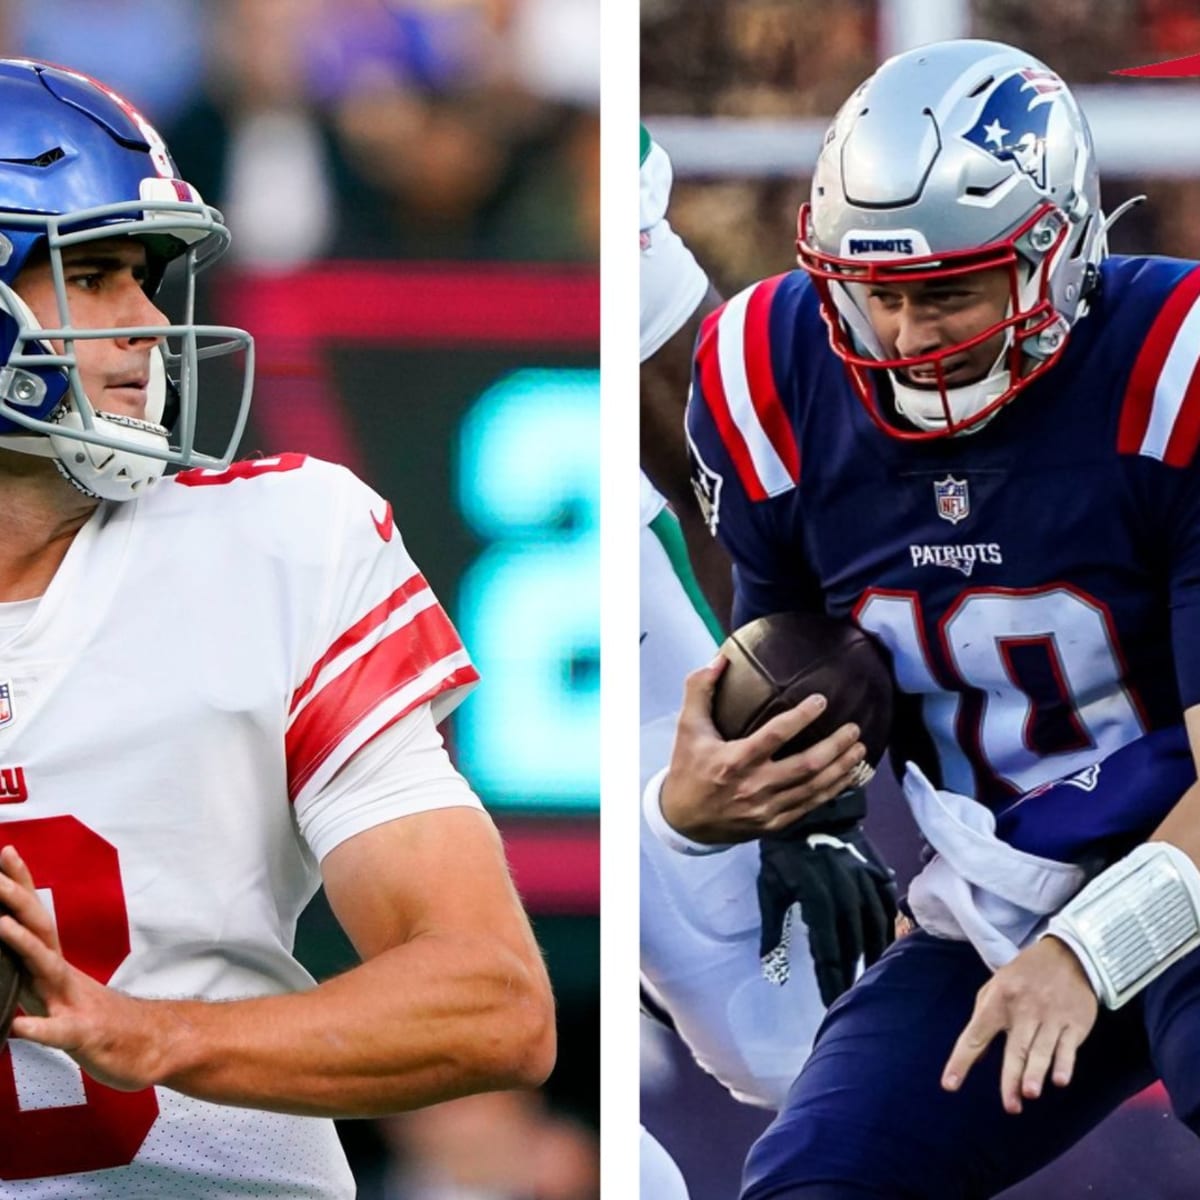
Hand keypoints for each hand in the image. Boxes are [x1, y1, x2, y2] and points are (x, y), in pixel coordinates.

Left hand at [0, 844, 171, 1092]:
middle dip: (16, 900)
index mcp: (57, 967)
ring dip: (26, 946)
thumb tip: (12, 955)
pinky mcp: (84, 1037)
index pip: (36, 918)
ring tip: (1, 925)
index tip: (5, 853)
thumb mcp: (62, 998)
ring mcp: (75, 1004)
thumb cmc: (104, 1025)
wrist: (153, 1047)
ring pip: (48, 970)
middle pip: (40, 930)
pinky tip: (19, 1027)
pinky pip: (60, 1033)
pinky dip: (40, 1028)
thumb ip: (37, 977)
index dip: (20, 886)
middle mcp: (65, 977)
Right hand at [659, 657, 867, 843]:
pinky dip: (832, 790)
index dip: (802, 717)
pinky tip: (846, 776)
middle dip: (836, 747)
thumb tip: (720, 659)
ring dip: (841, 768)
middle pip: (806, 766)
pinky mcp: (774, 824)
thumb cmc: (688, 769)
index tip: (822, 700)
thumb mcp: (687, 727)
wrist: (683, 820)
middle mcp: (754, 787)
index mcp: (734, 761)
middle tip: (854, 729)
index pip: (775, 735)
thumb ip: (700, 690)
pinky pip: (811, 806)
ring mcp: (767, 809)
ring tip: (860, 749)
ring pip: (814, 788)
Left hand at [756, 800, 896, 1003]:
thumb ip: (773, 929)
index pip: (826, 947)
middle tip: (853, 999)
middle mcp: (844, 891)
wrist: (810, 812)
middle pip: (852, 941)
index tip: (832, 1002)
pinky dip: (890, 925)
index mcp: (816, 897)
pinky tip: (889, 943)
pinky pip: (888, 903)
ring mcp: (864, 879)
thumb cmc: (784, 854)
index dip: (830, 977)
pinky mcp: (877, 869)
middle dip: (852, 972)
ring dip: (874, 952)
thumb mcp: (770, 888)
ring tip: (873, 977)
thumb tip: (771, 967)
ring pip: (876, 924)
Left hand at [942, 936, 1098, 1113]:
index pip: (975, 1035)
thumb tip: (976, 1055)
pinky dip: (1064, 1064)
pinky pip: (1068, 1047)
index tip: (949, 1085)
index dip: (961, 1061)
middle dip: (1011, 1078)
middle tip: (1010, 1106)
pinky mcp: (1074, 1023)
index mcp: (998, 1001)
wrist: (1067, 955)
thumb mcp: (995, 987)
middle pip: (1015, 1049)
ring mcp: (1050, 1018)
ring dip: (1035, 1072)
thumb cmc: (1023, 976)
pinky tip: (1060, 1080)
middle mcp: (1023, 1011)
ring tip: (1029, 1094)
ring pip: (1041, 1050)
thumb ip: (983, 1017)